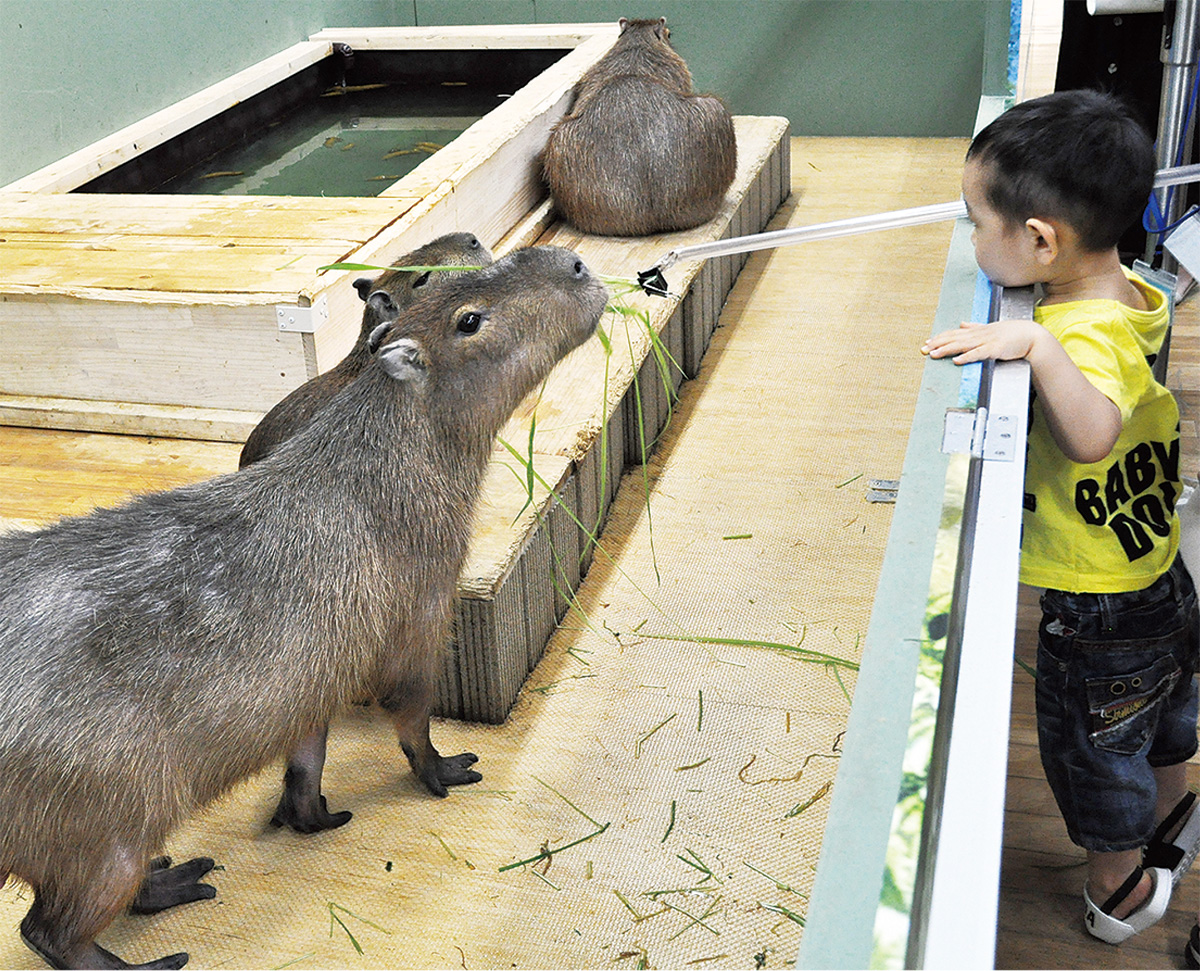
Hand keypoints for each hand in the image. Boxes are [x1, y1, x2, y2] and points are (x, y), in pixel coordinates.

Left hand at [922, 318, 1121, 463]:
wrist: (1032, 336)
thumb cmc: (1013, 333)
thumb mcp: (991, 328)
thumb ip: (975, 326)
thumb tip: (962, 323)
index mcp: (977, 330)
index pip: (954, 334)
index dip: (940, 338)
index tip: (926, 342)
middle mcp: (979, 334)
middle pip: (954, 338)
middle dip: (937, 344)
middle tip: (923, 349)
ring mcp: (987, 341)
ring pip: (962, 345)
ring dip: (947, 349)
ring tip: (933, 354)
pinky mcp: (995, 349)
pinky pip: (978, 354)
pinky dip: (967, 356)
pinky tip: (956, 360)